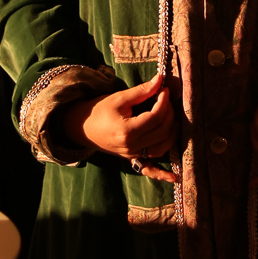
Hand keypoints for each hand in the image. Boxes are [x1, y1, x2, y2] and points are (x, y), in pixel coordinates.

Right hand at [63, 72, 177, 182]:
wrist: (82, 127)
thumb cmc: (99, 110)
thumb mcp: (119, 98)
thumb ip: (141, 91)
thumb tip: (160, 80)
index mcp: (127, 131)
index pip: (156, 117)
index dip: (164, 102)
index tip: (165, 89)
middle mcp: (132, 146)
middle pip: (162, 131)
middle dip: (170, 113)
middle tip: (167, 99)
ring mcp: (132, 155)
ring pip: (161, 147)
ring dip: (171, 133)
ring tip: (172, 117)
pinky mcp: (132, 158)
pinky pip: (149, 169)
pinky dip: (162, 173)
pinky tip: (175, 178)